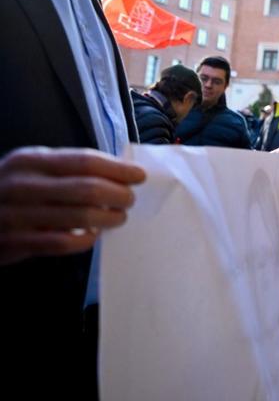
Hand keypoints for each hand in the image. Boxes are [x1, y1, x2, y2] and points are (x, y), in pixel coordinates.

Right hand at [0, 147, 145, 265]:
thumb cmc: (13, 189)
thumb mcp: (33, 168)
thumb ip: (68, 168)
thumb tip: (119, 172)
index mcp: (31, 160)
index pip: (85, 161)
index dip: (118, 169)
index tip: (139, 176)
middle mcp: (22, 185)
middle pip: (87, 189)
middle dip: (117, 195)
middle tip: (129, 200)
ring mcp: (16, 215)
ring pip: (79, 218)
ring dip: (107, 219)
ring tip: (117, 218)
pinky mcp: (14, 242)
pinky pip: (61, 243)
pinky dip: (84, 240)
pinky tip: (92, 236)